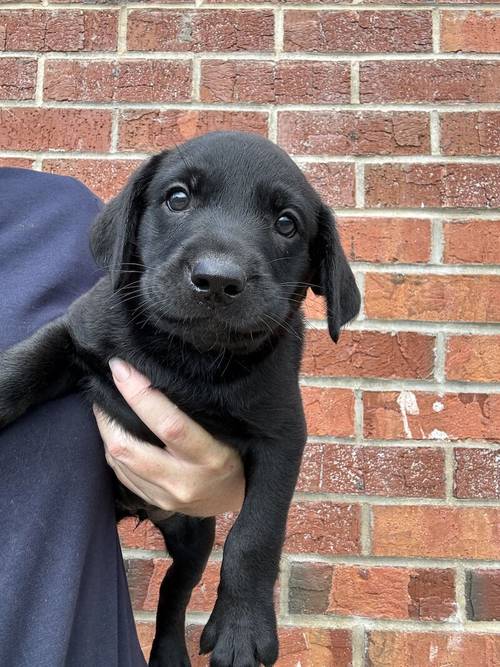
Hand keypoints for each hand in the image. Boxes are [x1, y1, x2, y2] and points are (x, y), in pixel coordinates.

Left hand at [93, 358, 244, 516]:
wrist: (239, 500)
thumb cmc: (235, 454)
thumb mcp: (227, 433)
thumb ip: (195, 414)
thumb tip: (156, 378)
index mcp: (209, 458)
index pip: (168, 424)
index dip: (140, 395)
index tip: (121, 368)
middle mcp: (183, 481)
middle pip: (129, 448)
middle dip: (107, 416)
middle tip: (101, 389)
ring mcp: (165, 496)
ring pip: (119, 461)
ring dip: (105, 431)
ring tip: (103, 407)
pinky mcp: (154, 503)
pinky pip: (121, 474)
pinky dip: (113, 449)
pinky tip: (113, 433)